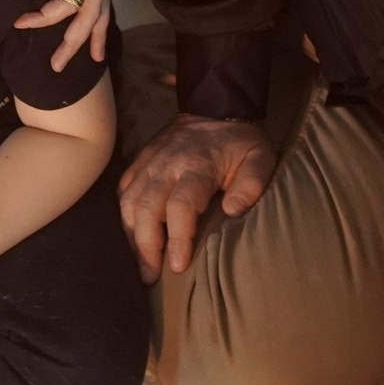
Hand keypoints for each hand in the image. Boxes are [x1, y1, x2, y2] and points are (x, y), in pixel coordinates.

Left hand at [13, 0, 112, 69]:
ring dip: (93, 35)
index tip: (20, 23)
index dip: (46, 16)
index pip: (71, 2)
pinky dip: (97, 16)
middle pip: (91, 13)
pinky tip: (93, 25)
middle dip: (75, 43)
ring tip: (90, 60)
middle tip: (57, 68)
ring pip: (101, 7)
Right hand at [116, 116, 276, 283]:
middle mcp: (166, 165)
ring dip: (132, 236)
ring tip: (141, 264)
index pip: (181, 205)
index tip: (178, 265)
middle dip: (146, 246)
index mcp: (197, 165)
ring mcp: (149, 162)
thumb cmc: (239, 143)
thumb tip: (232, 212)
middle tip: (150, 276)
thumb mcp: (260, 157)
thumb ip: (252, 184)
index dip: (178, 238)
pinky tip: (132, 236)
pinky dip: (124, 217)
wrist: (214, 108)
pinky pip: (123, 191)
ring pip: (129, 202)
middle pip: (147, 208)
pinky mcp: (139, 162)